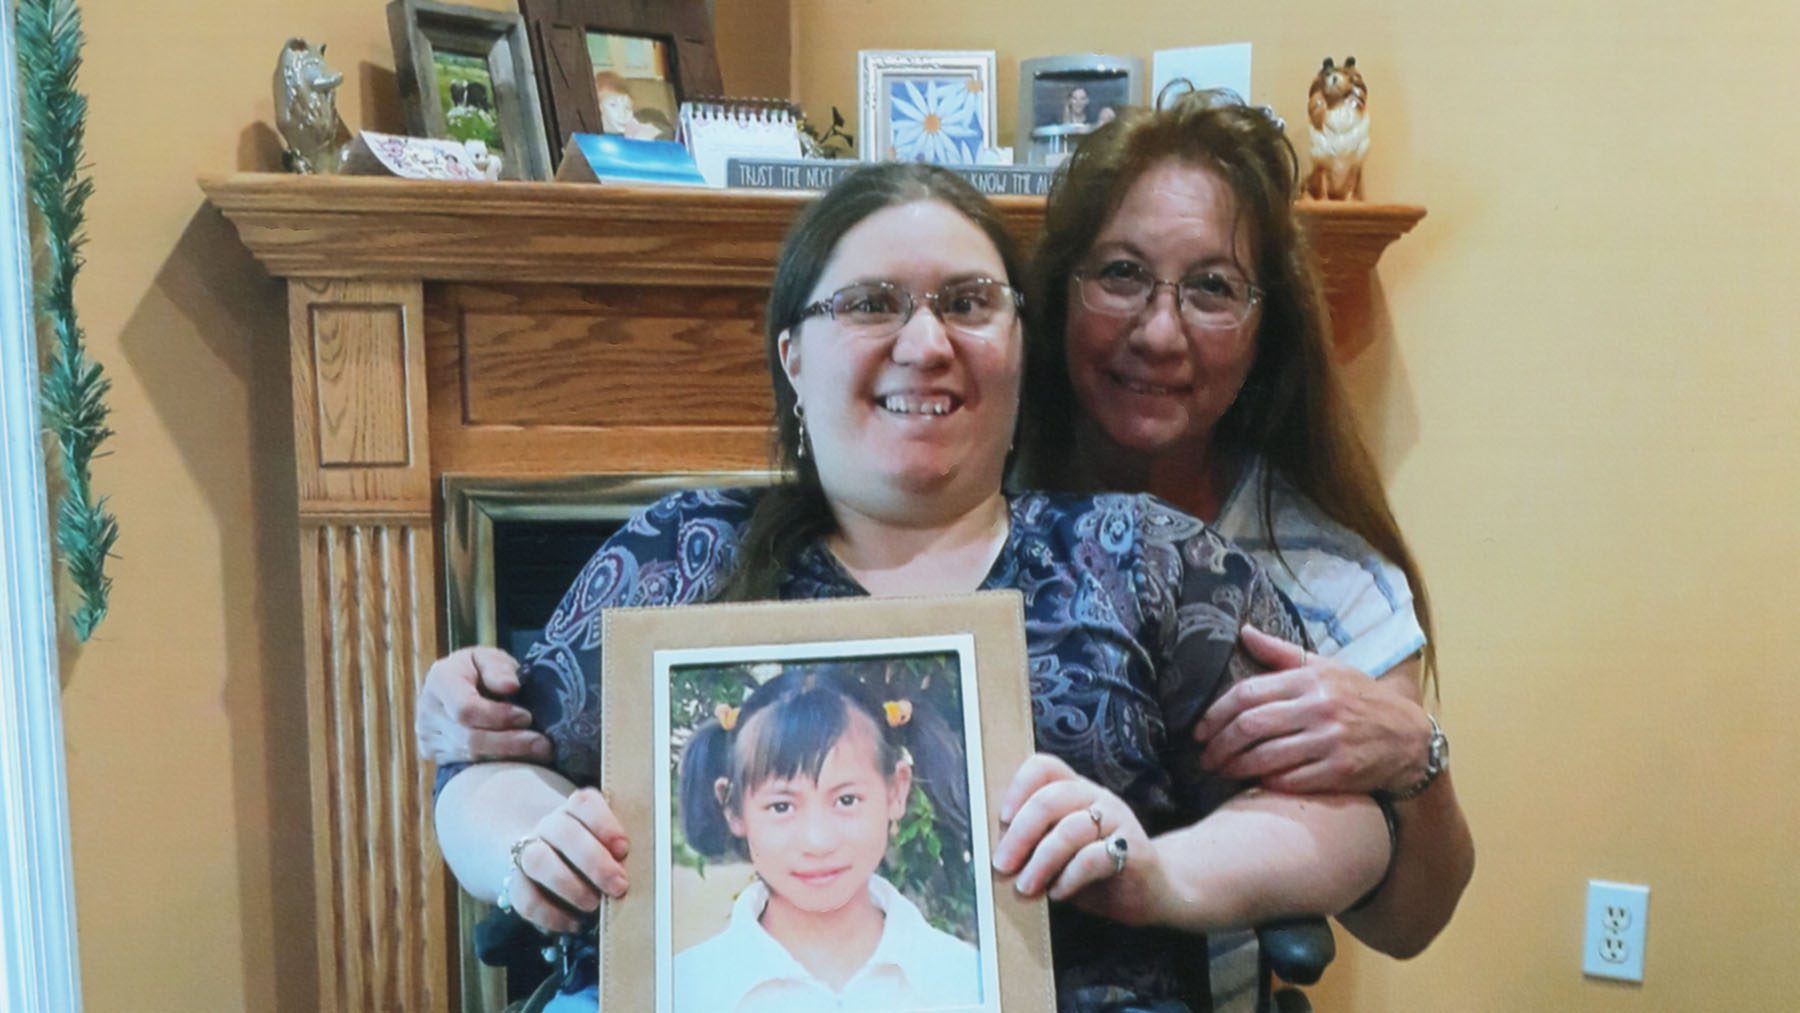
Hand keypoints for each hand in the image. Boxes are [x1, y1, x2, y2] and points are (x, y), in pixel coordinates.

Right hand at [415, 647, 551, 764]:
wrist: (458, 685)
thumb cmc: (479, 670)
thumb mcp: (490, 657)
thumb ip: (498, 667)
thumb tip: (510, 686)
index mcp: (440, 680)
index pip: (465, 708)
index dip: (498, 716)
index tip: (526, 716)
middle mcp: (428, 711)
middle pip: (470, 738)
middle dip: (510, 742)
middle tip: (543, 743)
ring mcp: (428, 737)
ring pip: (471, 756)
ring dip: (509, 756)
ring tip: (540, 752)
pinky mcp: (434, 755)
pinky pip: (468, 766)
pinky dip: (497, 764)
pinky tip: (521, 761)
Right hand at [505, 787, 630, 933]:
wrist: (542, 852)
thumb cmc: (592, 851)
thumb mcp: (607, 842)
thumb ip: (620, 852)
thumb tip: (646, 872)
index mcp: (575, 809)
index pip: (584, 803)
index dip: (604, 824)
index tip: (624, 848)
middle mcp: (549, 825)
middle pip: (564, 832)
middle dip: (594, 862)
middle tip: (619, 886)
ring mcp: (527, 851)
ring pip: (537, 859)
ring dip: (568, 885)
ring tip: (593, 905)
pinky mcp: (514, 881)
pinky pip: (523, 897)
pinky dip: (549, 914)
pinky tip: (573, 924)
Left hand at [991, 754, 1166, 926]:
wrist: (1152, 891)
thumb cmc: (1094, 871)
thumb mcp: (1059, 853)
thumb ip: (1034, 845)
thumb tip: (995, 855)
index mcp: (1074, 790)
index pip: (1044, 767)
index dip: (1018, 787)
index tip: (1000, 819)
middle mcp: (1096, 798)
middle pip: (1051, 799)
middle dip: (1020, 834)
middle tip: (1002, 865)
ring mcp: (1117, 821)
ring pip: (1071, 829)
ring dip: (1041, 861)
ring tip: (1026, 887)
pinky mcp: (1133, 850)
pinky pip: (1094, 857)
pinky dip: (1069, 877)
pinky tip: (1058, 893)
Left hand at [1192, 625, 1430, 794]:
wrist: (1409, 737)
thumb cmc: (1360, 698)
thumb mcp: (1326, 668)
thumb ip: (1282, 653)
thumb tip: (1244, 632)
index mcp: (1310, 679)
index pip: (1248, 693)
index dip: (1216, 713)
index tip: (1200, 730)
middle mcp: (1318, 707)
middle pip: (1251, 725)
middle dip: (1220, 743)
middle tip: (1204, 756)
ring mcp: (1329, 740)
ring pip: (1266, 756)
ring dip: (1236, 766)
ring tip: (1221, 770)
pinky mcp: (1340, 771)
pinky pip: (1291, 779)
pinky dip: (1267, 782)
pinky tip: (1254, 783)